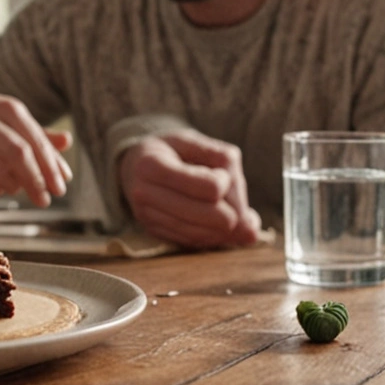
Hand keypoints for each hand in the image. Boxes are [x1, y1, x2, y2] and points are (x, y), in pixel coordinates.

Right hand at [0, 82, 72, 207]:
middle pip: (17, 158)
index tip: (61, 188)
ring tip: (14, 186)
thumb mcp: (4, 113)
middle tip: (45, 200)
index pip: (33, 142)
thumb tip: (67, 143)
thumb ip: (35, 130)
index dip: (50, 168)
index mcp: (4, 106)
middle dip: (35, 183)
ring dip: (11, 188)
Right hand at [119, 131, 261, 248]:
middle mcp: (144, 194)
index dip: (225, 184)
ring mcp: (147, 216)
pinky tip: (221, 226)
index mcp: (152, 165)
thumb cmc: (171, 151)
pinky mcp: (154, 232)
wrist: (134, 166)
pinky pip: (192, 243)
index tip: (222, 175)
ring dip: (227, 229)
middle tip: (241, 209)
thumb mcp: (195, 141)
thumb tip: (250, 222)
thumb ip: (225, 170)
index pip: (208, 188)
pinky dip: (214, 237)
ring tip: (238, 218)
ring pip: (200, 234)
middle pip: (205, 216)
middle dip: (233, 215)